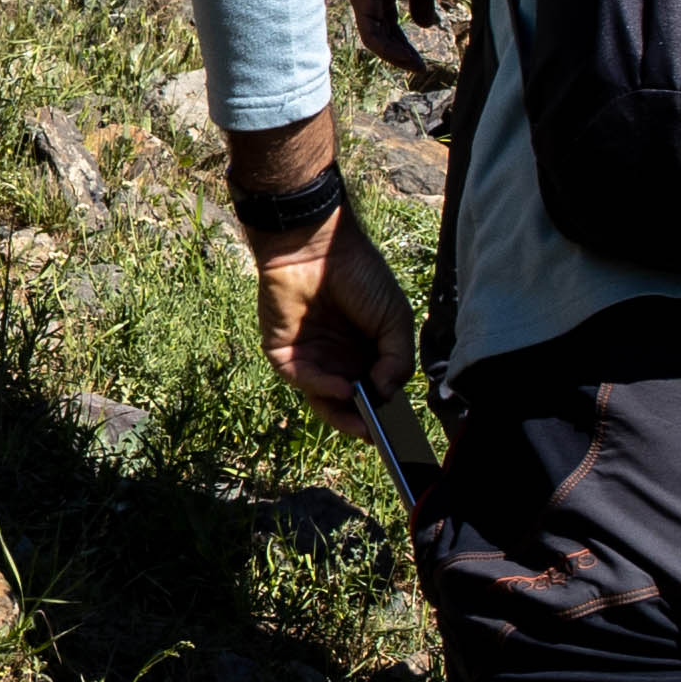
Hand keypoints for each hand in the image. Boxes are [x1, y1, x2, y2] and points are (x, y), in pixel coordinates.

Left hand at [254, 202, 413, 418]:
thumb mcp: (395, 318)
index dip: (384, 409)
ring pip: (323, 398)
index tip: (397, 429)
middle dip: (362, 421)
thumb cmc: (360, 275)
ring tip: (362, 422)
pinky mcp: (283, 352)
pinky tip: (342, 388)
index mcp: (365, 352)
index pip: (374, 391)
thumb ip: (397, 359)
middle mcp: (337, 359)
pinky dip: (321, 386)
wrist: (317, 245)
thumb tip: (388, 393)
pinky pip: (301, 378)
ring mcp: (310, 357)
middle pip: (348, 403)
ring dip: (341, 413)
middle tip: (378, 435)